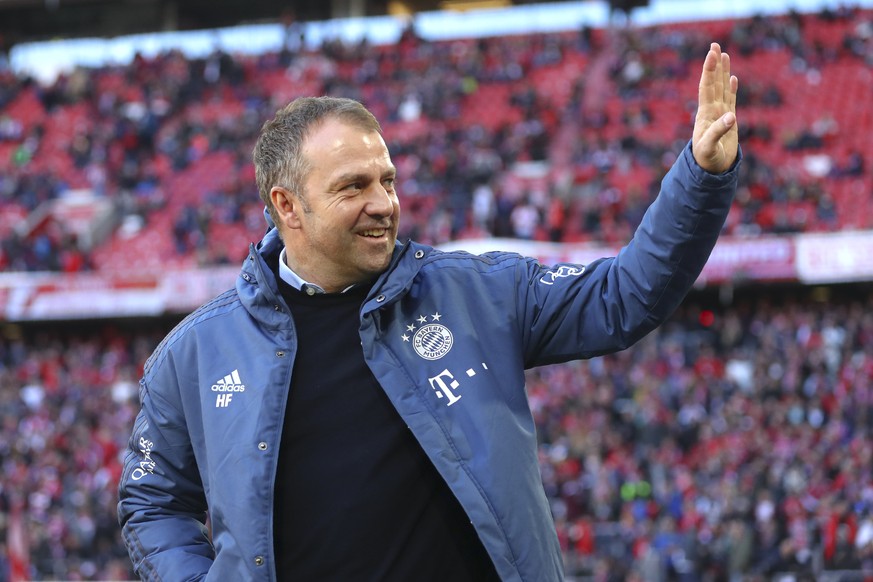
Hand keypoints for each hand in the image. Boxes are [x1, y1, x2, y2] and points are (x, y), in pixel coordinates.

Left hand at [692, 43, 738, 172]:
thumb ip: (717, 132)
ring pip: (722, 88)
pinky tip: (733, 78)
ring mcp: (720, 114)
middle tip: (715, 45)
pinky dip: (732, 88)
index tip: (711, 54)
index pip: (707, 88)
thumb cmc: (707, 160)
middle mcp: (711, 110)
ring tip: (724, 54)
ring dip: (723, 72)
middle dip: (714, 65)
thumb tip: (731, 117)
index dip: (709, 71)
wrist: (710, 170)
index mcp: (705, 114)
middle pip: (713, 83)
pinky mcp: (728, 120)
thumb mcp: (709, 148)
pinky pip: (731, 99)